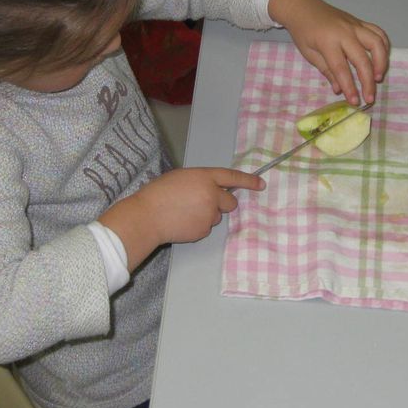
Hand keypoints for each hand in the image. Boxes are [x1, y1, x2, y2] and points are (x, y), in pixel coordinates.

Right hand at [98, 167, 264, 268]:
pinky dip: (198, 226)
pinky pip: (207, 227)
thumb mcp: (182, 177)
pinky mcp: (204, 230)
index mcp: (205, 177)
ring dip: (207, 215)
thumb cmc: (159, 193)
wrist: (147, 217)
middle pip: (230, 202)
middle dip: (222, 203)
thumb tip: (212, 189)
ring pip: (217, 216)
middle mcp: (212, 195)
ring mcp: (209, 214)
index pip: (232, 177)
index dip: (248, 181)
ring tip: (185, 213)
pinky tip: (183, 222)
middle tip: (202, 204)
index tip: (261, 184)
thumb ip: (201, 181)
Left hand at [268, 0, 389, 104]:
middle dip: (368, 81)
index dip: (350, 87)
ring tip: (378, 78)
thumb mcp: (309, 54)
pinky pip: (378, 32)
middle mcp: (345, 33)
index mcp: (328, 42)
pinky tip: (381, 59)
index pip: (341, 69)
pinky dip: (384, 46)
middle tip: (369, 98)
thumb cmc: (304, 32)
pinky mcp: (360, 22)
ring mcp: (355, 25)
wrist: (303, 7)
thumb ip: (327, 71)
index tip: (355, 102)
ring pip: (377, 42)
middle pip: (362, 59)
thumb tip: (340, 89)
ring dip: (381, 62)